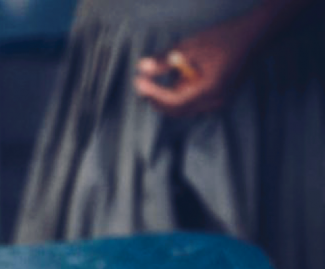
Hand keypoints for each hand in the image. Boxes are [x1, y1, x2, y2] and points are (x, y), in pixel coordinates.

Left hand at [133, 16, 259, 116]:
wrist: (253, 36)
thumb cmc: (223, 38)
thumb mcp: (191, 46)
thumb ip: (165, 60)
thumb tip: (141, 67)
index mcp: (211, 89)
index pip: (175, 101)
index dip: (154, 94)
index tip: (138, 82)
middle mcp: (217, 101)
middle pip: (178, 110)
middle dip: (157, 99)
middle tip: (141, 84)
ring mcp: (219, 102)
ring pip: (184, 108)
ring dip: (167, 98)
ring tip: (153, 82)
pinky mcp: (219, 98)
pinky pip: (193, 102)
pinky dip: (180, 94)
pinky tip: (175, 80)